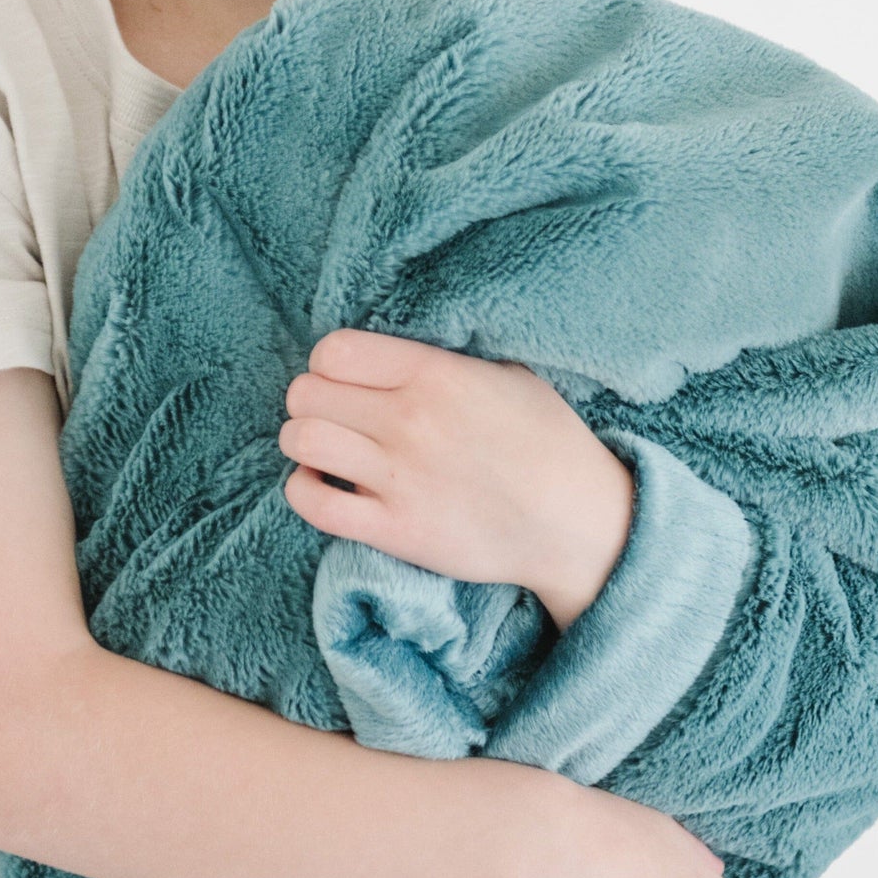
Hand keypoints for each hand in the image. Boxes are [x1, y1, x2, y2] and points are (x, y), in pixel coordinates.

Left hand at [278, 327, 636, 626]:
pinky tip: (323, 482)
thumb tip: (398, 346)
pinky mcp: (395, 530)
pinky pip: (313, 504)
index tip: (344, 378)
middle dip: (310, 400)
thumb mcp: (507, 373)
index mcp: (434, 374)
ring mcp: (398, 478)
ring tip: (323, 447)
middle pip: (307, 393)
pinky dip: (303, 488)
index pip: (334, 351)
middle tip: (332, 413)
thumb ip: (446, 356)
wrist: (576, 523)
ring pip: (302, 440)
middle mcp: (409, 421)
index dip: (327, 363)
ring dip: (301, 440)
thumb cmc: (547, 441)